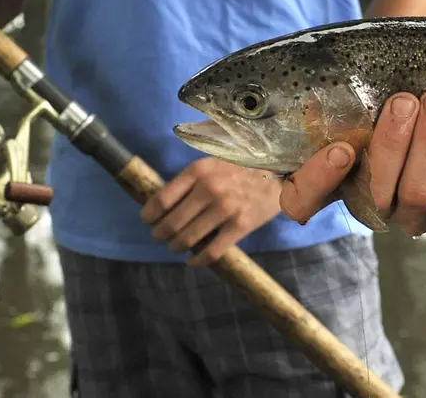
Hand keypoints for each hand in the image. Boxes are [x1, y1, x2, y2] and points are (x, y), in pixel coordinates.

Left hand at [140, 157, 284, 267]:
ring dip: (176, 247)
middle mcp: (209, 189)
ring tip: (175, 247)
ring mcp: (225, 208)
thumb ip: (190, 180)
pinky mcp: (241, 225)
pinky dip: (197, 261)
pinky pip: (211, 252)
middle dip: (160, 235)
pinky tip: (192, 262)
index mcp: (198, 171)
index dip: (149, 215)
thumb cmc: (241, 168)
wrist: (279, 171)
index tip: (147, 221)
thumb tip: (162, 203)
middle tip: (160, 237)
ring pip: (188, 239)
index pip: (161, 200)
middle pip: (171, 223)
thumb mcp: (212, 163)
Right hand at [280, 90, 425, 239]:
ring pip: (415, 195)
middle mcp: (369, 207)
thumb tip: (328, 66)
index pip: (302, 202)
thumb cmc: (390, 105)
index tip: (341, 149)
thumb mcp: (363, 99)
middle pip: (374, 192)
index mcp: (333, 183)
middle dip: (392, 144)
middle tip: (405, 103)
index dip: (317, 181)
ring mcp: (407, 218)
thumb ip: (345, 96)